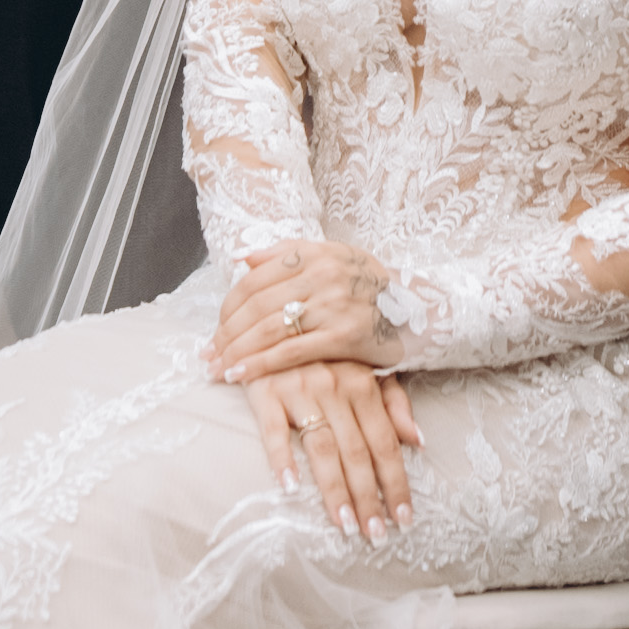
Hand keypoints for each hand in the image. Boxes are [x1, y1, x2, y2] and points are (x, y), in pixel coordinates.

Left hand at [212, 240, 396, 381]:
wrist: (421, 309)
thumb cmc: (369, 285)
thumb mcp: (334, 256)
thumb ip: (286, 253)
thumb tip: (242, 259)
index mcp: (315, 253)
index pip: (256, 279)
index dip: (229, 305)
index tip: (216, 328)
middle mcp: (322, 275)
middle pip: (257, 305)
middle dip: (227, 333)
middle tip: (208, 354)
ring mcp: (333, 305)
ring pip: (269, 329)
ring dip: (236, 351)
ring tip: (216, 368)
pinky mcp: (343, 336)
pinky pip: (291, 352)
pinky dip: (260, 365)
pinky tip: (239, 375)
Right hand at [240, 355, 421, 539]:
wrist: (273, 314)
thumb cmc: (323, 347)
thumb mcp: (364, 364)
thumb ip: (392, 400)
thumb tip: (418, 439)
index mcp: (363, 383)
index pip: (385, 443)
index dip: (396, 482)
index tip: (404, 518)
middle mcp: (335, 388)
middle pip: (357, 453)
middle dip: (369, 498)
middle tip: (376, 535)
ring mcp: (300, 389)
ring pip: (323, 448)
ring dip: (335, 491)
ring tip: (346, 525)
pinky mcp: (265, 391)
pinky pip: (274, 431)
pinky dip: (282, 458)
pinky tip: (291, 487)